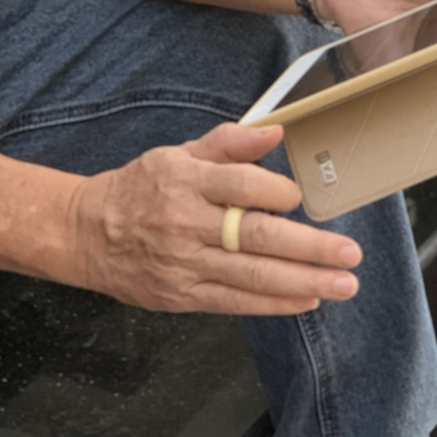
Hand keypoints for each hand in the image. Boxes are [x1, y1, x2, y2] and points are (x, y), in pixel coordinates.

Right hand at [73, 121, 361, 314]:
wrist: (88, 234)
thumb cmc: (141, 189)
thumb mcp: (177, 154)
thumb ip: (228, 144)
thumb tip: (273, 132)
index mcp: (185, 181)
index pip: (238, 185)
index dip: (273, 191)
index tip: (298, 197)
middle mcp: (187, 223)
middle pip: (254, 236)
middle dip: (308, 246)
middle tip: (349, 252)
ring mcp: (185, 264)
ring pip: (251, 274)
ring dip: (303, 280)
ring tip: (343, 282)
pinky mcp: (184, 296)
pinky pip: (236, 302)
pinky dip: (273, 303)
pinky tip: (306, 299)